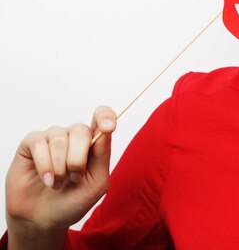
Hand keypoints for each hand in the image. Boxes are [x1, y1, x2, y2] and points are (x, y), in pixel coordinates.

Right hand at [5, 106, 116, 244]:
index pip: (102, 116)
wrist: (43, 219)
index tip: (109, 127)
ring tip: (57, 183)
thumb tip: (105, 131)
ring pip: (59, 138)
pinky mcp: (31, 144)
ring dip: (59, 167)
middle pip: (81, 130)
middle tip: (75, 177)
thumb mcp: (96, 183)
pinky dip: (44, 165)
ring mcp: (52, 138)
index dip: (106, 116)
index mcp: (92, 143)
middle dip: (78, 159)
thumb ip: (102, 156)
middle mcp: (73, 136)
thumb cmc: (72, 201)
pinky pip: (39, 143)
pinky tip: (46, 179)